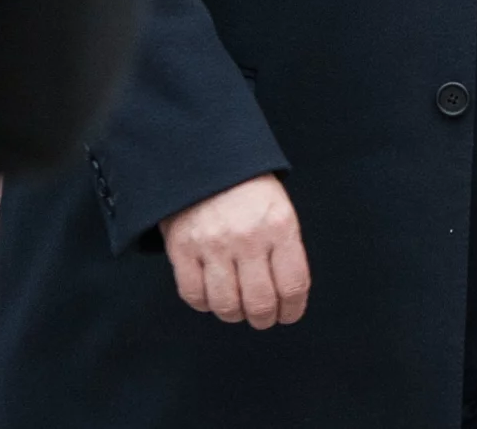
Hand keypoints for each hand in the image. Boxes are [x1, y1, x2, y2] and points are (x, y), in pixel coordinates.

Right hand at [159, 173, 309, 328]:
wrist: (204, 158)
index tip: (290, 314)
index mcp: (280, 226)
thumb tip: (287, 291)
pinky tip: (212, 297)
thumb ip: (284, 245)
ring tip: (239, 310)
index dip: (293, 308)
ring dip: (235, 315)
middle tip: (265, 319)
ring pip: (226, 304)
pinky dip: (204, 304)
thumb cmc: (248, 187)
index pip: (293, 284)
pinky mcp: (182, 249)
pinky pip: (193, 295)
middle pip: (260, 301)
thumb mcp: (279, 208)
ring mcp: (213, 245)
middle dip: (265, 318)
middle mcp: (248, 238)